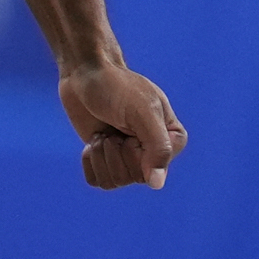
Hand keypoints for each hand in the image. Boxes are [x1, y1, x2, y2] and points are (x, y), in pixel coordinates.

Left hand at [62, 63, 185, 190]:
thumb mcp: (142, 112)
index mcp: (172, 141)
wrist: (85, 74)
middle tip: (113, 129)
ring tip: (102, 134)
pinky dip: (89, 161)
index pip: (152, 172)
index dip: (133, 154)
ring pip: (113, 183)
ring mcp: (128, 156)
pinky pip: (96, 181)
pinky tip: (93, 141)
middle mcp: (153, 152)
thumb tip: (157, 184)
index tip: (129, 129)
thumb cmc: (117, 87)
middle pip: (131, 179)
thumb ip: (157, 147)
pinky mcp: (105, 159)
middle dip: (114, 153)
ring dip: (100, 156)